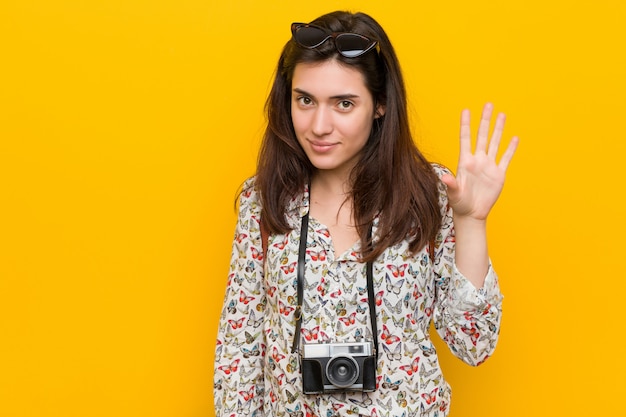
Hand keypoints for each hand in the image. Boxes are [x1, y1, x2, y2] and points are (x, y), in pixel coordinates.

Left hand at [441, 103, 518, 220]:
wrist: (472, 213)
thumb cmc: (459, 203)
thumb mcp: (454, 193)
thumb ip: (451, 184)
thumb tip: (443, 177)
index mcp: (465, 162)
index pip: (465, 139)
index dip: (465, 124)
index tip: (466, 110)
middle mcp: (478, 160)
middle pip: (482, 136)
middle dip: (485, 120)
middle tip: (488, 104)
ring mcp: (489, 166)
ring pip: (495, 143)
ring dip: (498, 129)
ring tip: (501, 114)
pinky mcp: (499, 174)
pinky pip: (506, 158)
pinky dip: (511, 148)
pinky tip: (514, 138)